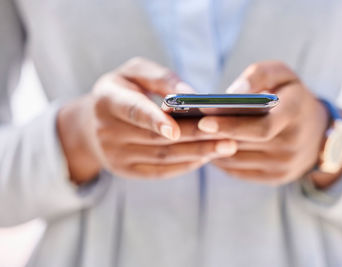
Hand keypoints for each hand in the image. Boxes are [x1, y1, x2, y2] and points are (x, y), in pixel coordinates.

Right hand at [57, 57, 236, 183]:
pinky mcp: (126, 171)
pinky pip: (160, 171)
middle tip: (228, 134)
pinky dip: (186, 165)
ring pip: (162, 157)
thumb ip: (161, 78)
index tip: (176, 129)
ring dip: (197, 153)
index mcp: (107, 101)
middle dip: (195, 136)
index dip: (155, 120)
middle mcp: (107, 132)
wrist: (95, 122)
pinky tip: (208, 157)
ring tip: (227, 146)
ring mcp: (115, 156)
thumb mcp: (135, 72)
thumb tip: (191, 94)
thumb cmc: (123, 90)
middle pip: (156, 138)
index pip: (133, 111)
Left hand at [198, 61, 332, 186]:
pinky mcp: (276, 178)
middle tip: (184, 128)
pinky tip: (205, 147)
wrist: (319, 133)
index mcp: (295, 115)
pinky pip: (239, 171)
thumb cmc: (293, 97)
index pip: (261, 127)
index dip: (230, 125)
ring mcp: (284, 166)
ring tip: (189, 137)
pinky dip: (220, 159)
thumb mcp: (283, 75)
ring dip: (211, 149)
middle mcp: (292, 145)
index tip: (202, 120)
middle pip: (244, 144)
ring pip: (237, 160)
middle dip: (212, 136)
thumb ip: (259, 75)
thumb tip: (230, 93)